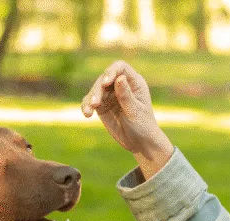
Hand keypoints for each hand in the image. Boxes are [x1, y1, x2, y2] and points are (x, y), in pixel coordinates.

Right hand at [81, 61, 173, 177]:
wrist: (140, 142)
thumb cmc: (143, 126)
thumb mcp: (135, 111)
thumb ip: (126, 96)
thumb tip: (119, 78)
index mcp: (134, 82)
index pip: (120, 68)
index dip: (111, 71)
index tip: (105, 83)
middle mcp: (121, 85)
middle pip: (104, 78)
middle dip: (98, 89)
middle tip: (95, 103)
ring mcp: (110, 94)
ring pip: (96, 90)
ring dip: (90, 98)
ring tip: (89, 111)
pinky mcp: (102, 105)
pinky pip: (90, 102)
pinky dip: (86, 106)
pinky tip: (87, 114)